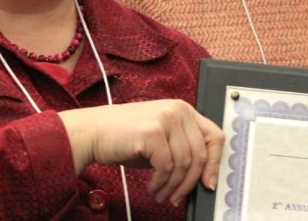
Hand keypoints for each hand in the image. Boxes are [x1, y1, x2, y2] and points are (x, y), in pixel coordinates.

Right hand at [59, 99, 223, 206]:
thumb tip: (203, 175)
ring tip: (161, 194)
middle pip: (200, 154)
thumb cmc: (124, 138)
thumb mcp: (161, 138)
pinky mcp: (153, 132)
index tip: (209, 183)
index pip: (214, 136)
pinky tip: (152, 187)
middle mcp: (178, 110)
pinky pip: (166, 167)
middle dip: (190, 182)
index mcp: (183, 109)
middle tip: (178, 197)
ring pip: (183, 163)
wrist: (92, 133)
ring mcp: (166, 119)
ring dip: (173, 186)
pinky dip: (160, 183)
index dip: (215, 162)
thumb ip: (182, 148)